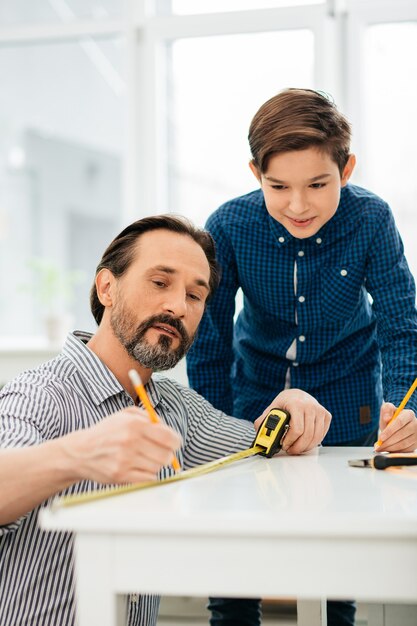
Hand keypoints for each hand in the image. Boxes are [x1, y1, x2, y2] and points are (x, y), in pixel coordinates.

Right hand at [63, 407, 181, 483]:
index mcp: (134, 424)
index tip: (175, 443)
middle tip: (162, 452)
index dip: (176, 441)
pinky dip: (148, 474)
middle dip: (168, 453)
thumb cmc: (106, 432)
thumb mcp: (124, 415)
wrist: (80, 452)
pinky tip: (140, 467)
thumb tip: (166, 427)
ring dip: (156, 463)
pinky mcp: (121, 476)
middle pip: (166, 455)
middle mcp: (130, 442)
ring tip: (146, 458)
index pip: (168, 437)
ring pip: (158, 467)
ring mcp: (125, 460)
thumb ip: (148, 417)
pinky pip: (149, 478)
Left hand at [254, 389, 330, 454]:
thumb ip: (264, 420)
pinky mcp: (326, 415)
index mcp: (296, 404)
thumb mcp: (272, 408)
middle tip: (290, 450)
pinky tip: (305, 443)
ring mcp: (320, 410)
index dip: (290, 441)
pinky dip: (314, 442)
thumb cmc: (285, 403)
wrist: (297, 394)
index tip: (284, 445)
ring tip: (297, 448)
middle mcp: (310, 406)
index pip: (297, 429)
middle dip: (297, 447)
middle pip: (307, 435)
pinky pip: (322, 434)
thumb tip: (258, 431)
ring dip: (306, 447)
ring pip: (316, 437)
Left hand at [375, 402, 416, 451]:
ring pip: (403, 444)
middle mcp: (415, 424)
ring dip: (390, 448)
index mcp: (409, 414)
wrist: (397, 425)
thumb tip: (387, 418)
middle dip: (388, 442)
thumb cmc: (392, 417)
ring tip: (380, 448)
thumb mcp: (387, 409)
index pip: (399, 422)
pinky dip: (395, 451)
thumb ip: (386, 410)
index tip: (381, 437)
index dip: (389, 431)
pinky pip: (405, 450)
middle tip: (378, 446)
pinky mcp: (415, 444)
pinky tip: (387, 449)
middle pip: (401, 435)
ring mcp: (416, 435)